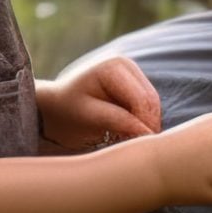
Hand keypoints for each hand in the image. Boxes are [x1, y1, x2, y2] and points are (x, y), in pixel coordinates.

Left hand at [36, 56, 162, 151]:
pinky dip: (142, 121)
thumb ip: (117, 120)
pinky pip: (148, 106)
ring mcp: (133, 72)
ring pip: (153, 104)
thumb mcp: (88, 116)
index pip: (141, 100)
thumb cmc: (68, 111)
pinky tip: (128, 134)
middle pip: (151, 101)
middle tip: (134, 149)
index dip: (144, 125)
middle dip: (147, 126)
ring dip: (146, 125)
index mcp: (114, 67)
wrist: (58, 106)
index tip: (136, 148)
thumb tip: (146, 132)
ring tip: (127, 142)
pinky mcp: (135, 83)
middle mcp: (127, 64)